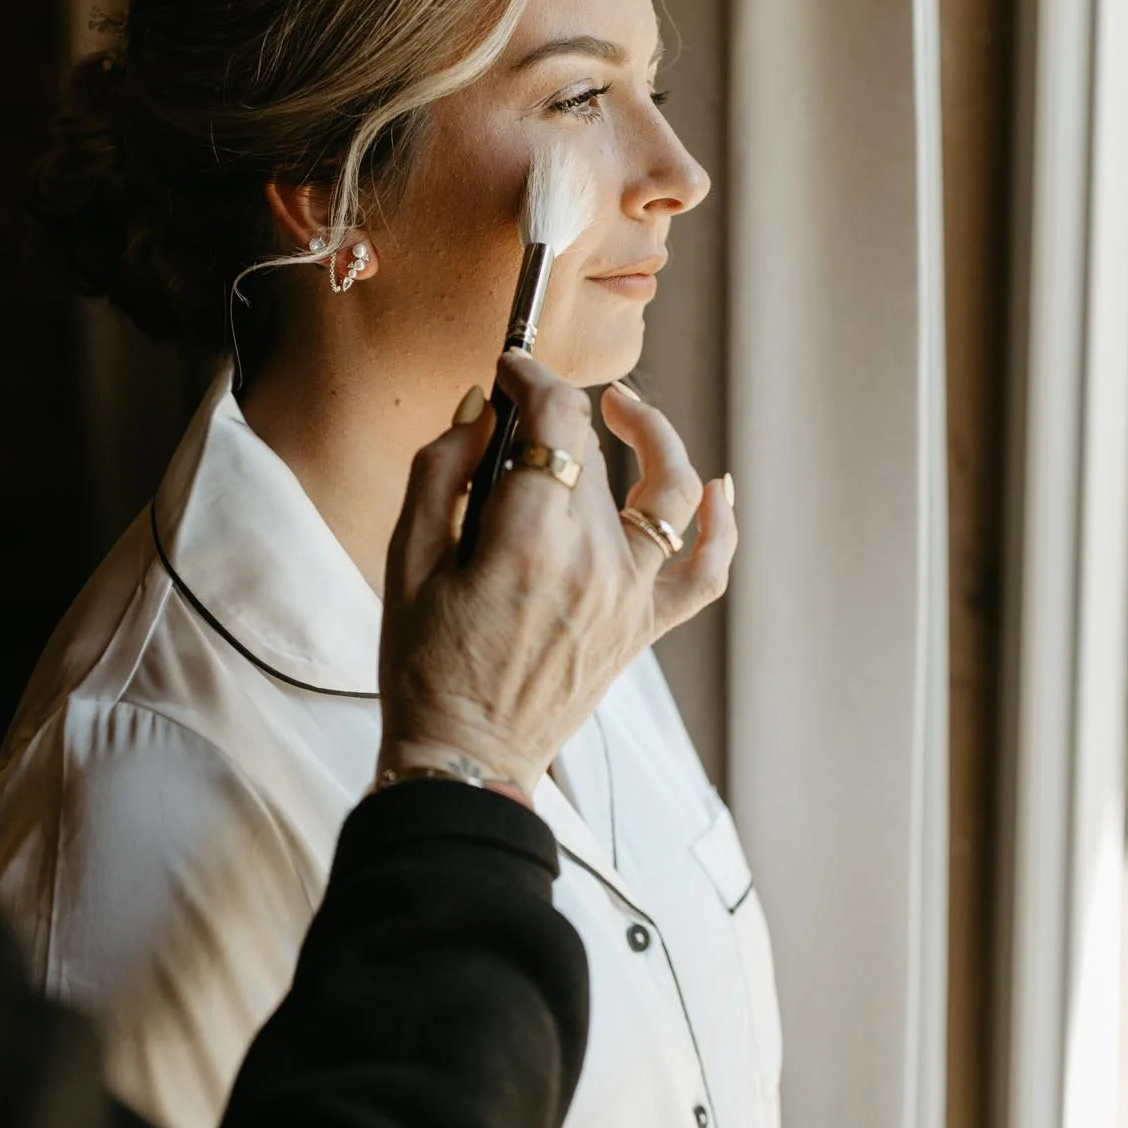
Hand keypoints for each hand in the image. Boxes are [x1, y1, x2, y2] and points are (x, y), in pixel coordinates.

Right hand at [377, 352, 737, 798]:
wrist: (464, 758)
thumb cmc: (424, 666)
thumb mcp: (406, 560)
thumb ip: (442, 471)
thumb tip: (483, 409)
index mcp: (529, 539)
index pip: (556, 420)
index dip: (533, 376)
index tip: (509, 368)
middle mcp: (593, 561)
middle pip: (594, 453)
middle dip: (557, 417)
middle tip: (517, 414)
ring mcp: (628, 596)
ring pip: (664, 492)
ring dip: (653, 437)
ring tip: (625, 410)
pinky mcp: (644, 628)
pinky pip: (705, 571)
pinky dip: (720, 526)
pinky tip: (714, 487)